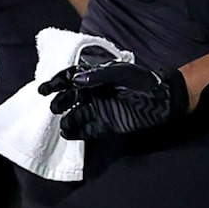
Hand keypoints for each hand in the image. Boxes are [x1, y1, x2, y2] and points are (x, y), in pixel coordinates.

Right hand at [39, 53, 189, 140]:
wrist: (164, 99)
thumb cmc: (144, 81)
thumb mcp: (121, 73)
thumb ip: (98, 76)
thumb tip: (75, 80)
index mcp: (95, 76)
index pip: (70, 78)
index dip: (55, 83)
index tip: (43, 90)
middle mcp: (94, 92)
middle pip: (69, 98)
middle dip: (60, 102)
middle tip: (55, 108)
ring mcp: (100, 109)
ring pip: (76, 115)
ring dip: (67, 120)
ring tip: (62, 125)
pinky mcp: (107, 123)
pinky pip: (88, 129)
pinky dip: (77, 132)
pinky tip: (69, 134)